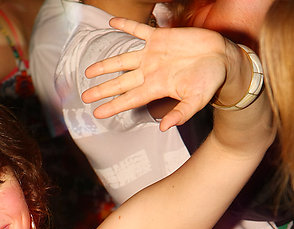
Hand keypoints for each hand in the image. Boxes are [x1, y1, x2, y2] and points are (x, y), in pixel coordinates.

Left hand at [81, 18, 234, 129]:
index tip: (96, 113)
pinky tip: (111, 22)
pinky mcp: (160, 38)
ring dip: (106, 65)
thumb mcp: (197, 101)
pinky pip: (139, 30)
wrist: (222, 58)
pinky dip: (126, 25)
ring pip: (123, 60)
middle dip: (102, 90)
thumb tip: (164, 127)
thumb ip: (181, 113)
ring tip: (89, 72)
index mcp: (156, 88)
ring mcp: (153, 55)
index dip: (112, 106)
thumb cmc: (210, 82)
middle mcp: (150, 72)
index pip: (129, 99)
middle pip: (121, 83)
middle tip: (85, 97)